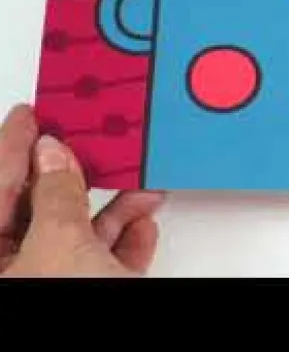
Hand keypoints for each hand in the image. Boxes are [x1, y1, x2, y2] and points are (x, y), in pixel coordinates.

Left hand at [0, 104, 164, 276]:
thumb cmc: (69, 305)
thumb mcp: (61, 242)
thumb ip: (56, 194)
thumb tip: (54, 156)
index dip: (13, 146)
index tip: (30, 116)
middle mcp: (16, 270)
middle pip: (38, 210)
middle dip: (74, 176)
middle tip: (86, 139)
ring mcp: (53, 281)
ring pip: (78, 234)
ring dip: (113, 206)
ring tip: (138, 183)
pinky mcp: (93, 290)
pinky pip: (103, 258)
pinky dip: (125, 236)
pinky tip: (142, 221)